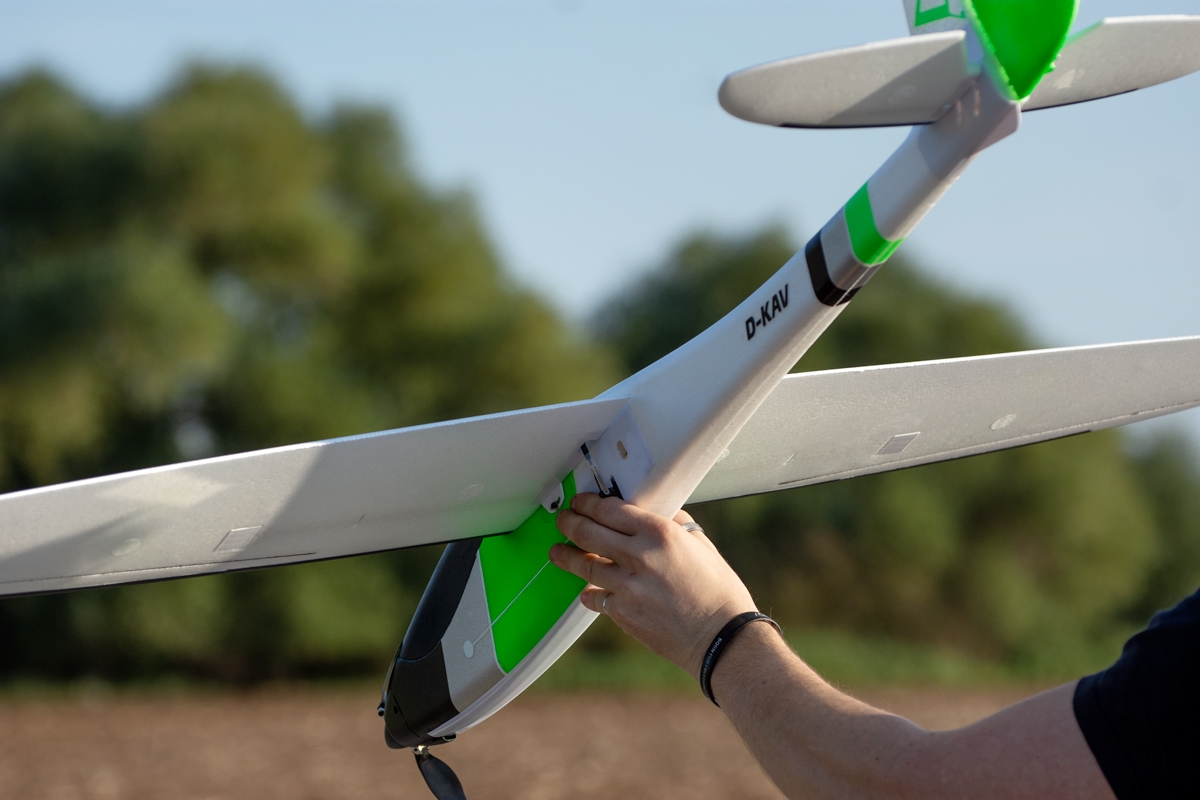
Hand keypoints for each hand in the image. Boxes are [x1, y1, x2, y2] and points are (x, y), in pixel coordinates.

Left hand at [549, 492, 758, 679]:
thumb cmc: (719, 591)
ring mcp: (628, 587)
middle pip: (588, 533)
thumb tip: (655, 510)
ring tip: (557, 551)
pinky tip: (585, 590)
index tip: (581, 501)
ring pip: (584, 566)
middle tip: (563, 520)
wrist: (722, 639)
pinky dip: (589, 592)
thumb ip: (675, 524)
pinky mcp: (623, 614)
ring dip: (566, 556)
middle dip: (569, 523)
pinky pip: (596, 598)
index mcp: (660, 533)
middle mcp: (640, 556)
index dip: (588, 503)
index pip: (610, 509)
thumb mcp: (701, 545)